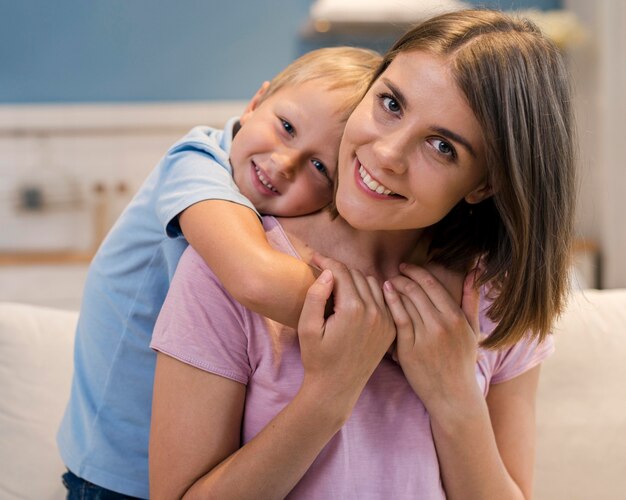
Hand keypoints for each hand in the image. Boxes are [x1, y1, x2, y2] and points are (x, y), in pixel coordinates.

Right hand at [298, 254, 395, 410]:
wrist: (337, 388)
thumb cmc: (317, 358)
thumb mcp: (307, 327)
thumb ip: (316, 296)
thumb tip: (329, 273)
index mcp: (353, 309)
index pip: (341, 272)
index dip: (326, 261)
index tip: (314, 258)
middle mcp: (374, 312)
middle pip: (357, 275)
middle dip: (339, 270)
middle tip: (323, 271)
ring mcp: (386, 321)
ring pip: (373, 283)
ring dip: (355, 280)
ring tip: (339, 286)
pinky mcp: (391, 329)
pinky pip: (383, 299)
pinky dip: (371, 293)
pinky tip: (356, 298)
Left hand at [382, 264, 481, 413]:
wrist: (452, 395)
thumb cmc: (462, 361)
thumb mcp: (472, 331)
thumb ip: (471, 300)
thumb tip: (474, 271)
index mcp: (456, 318)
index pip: (432, 285)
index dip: (416, 271)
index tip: (406, 266)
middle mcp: (441, 326)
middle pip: (416, 290)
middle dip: (402, 277)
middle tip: (394, 273)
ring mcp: (424, 338)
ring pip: (405, 302)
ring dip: (394, 288)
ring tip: (387, 283)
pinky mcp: (409, 350)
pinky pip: (398, 320)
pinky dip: (390, 303)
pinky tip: (384, 294)